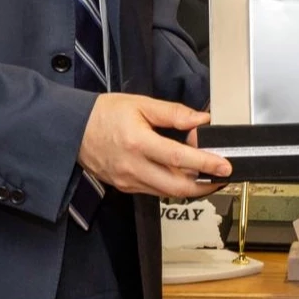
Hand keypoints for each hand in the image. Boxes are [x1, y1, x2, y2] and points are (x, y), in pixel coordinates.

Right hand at [77, 94, 230, 197]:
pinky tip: (182, 175)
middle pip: (177, 187)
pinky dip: (172, 186)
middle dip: (205, 186)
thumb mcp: (140, 104)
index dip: (206, 164)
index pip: (179, 159)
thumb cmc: (104, 114)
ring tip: (207, 175)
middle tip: (222, 176)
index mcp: (138, 143)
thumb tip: (201, 118)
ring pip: (167, 193)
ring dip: (191, 188)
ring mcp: (129, 181)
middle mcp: (133, 167)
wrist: (73, 130)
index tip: (224, 165)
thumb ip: (173, 113)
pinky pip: (155, 191)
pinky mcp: (126, 187)